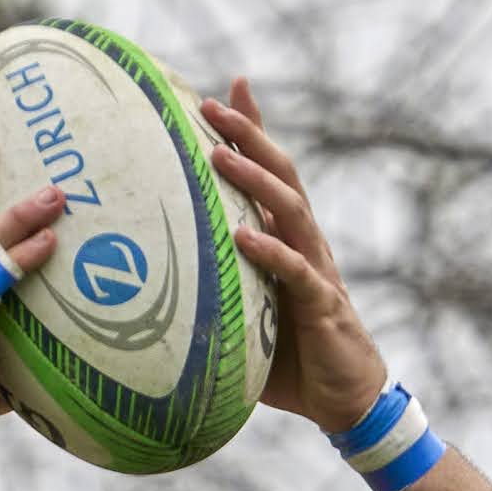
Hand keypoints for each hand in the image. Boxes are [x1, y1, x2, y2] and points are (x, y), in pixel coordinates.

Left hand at [198, 80, 391, 436]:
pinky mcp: (323, 304)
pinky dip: (270, 251)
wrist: (345, 399)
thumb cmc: (292, 358)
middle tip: (210, 104)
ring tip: (220, 156)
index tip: (221, 92)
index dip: (250, 132)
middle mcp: (304, 242)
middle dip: (248, 135)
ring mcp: (316, 268)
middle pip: (280, 174)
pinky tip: (243, 236)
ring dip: (254, 179)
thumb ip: (213, 295)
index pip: (269, 174)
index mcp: (286, 239)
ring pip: (288, 208)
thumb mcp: (247, 316)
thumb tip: (146, 298)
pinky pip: (295, 270)